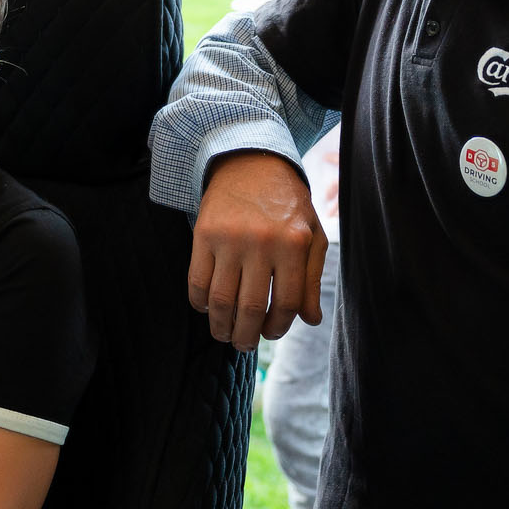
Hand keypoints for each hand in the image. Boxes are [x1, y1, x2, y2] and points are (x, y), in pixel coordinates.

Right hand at [190, 151, 326, 350]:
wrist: (250, 163)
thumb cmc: (286, 204)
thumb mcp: (311, 236)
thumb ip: (312, 279)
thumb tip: (310, 319)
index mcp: (294, 244)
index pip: (286, 303)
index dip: (278, 327)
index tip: (271, 333)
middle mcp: (262, 242)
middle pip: (250, 307)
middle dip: (246, 336)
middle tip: (244, 345)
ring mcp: (230, 238)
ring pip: (220, 300)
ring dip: (220, 326)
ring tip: (224, 335)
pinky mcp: (204, 234)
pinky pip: (196, 280)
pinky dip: (199, 303)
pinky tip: (207, 308)